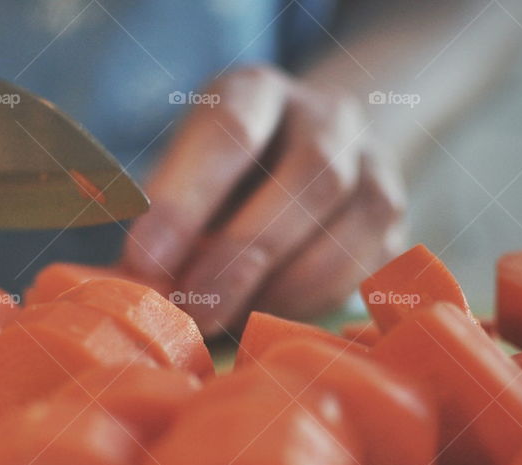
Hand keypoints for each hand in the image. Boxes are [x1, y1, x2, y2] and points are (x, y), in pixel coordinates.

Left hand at [122, 65, 405, 335]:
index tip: (145, 262)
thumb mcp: (183, 176)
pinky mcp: (392, 220)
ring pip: (348, 225)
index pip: (231, 131)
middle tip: (193, 310)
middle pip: (310, 174)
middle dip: (244, 252)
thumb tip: (128, 285)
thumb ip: (161, 221)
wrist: (300, 160)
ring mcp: (373, 164)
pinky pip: (364, 266)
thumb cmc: (222, 178)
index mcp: (257, 90)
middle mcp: (326, 115)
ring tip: (223, 319)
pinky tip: (265, 312)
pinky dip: (310, 300)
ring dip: (280, 285)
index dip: (186, 201)